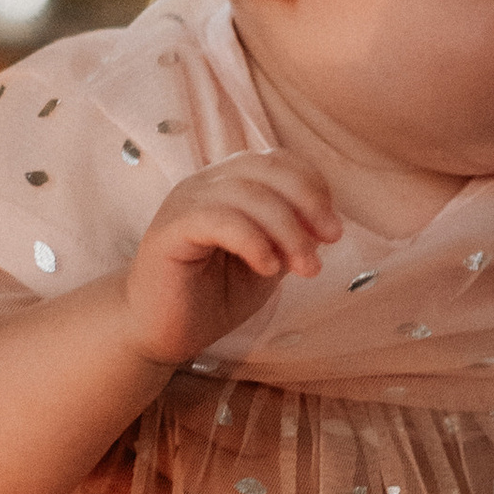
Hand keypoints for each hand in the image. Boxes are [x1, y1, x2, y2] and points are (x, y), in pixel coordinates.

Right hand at [120, 153, 341, 368]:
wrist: (161, 332)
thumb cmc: (212, 297)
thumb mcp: (267, 264)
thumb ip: (291, 238)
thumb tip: (326, 223)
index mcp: (230, 184)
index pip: (278, 161)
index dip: (313, 187)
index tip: (332, 230)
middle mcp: (207, 183)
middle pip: (267, 168)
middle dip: (308, 203)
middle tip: (328, 243)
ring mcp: (186, 201)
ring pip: (248, 193)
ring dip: (287, 230)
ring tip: (302, 268)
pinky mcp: (170, 228)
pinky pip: (220, 218)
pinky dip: (254, 241)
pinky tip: (267, 267)